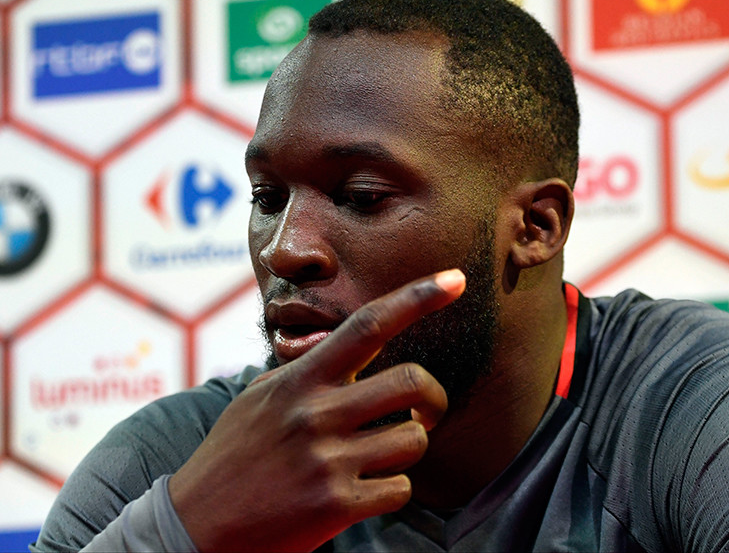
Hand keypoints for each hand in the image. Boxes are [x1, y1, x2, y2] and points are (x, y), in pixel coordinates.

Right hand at [168, 269, 464, 551]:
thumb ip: (306, 371)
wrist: (195, 528)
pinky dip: (391, 489)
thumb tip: (349, 347)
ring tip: (376, 456)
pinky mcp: (335, 505)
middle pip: (413, 382)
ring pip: (413, 438)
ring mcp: (327, 460)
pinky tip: (362, 491)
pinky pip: (400, 488)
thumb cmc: (233, 456)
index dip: (416, 298)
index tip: (455, 279)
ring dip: (407, 447)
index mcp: (300, 380)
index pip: (367, 325)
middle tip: (425, 411)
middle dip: (434, 398)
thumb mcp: (259, 398)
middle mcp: (316, 413)